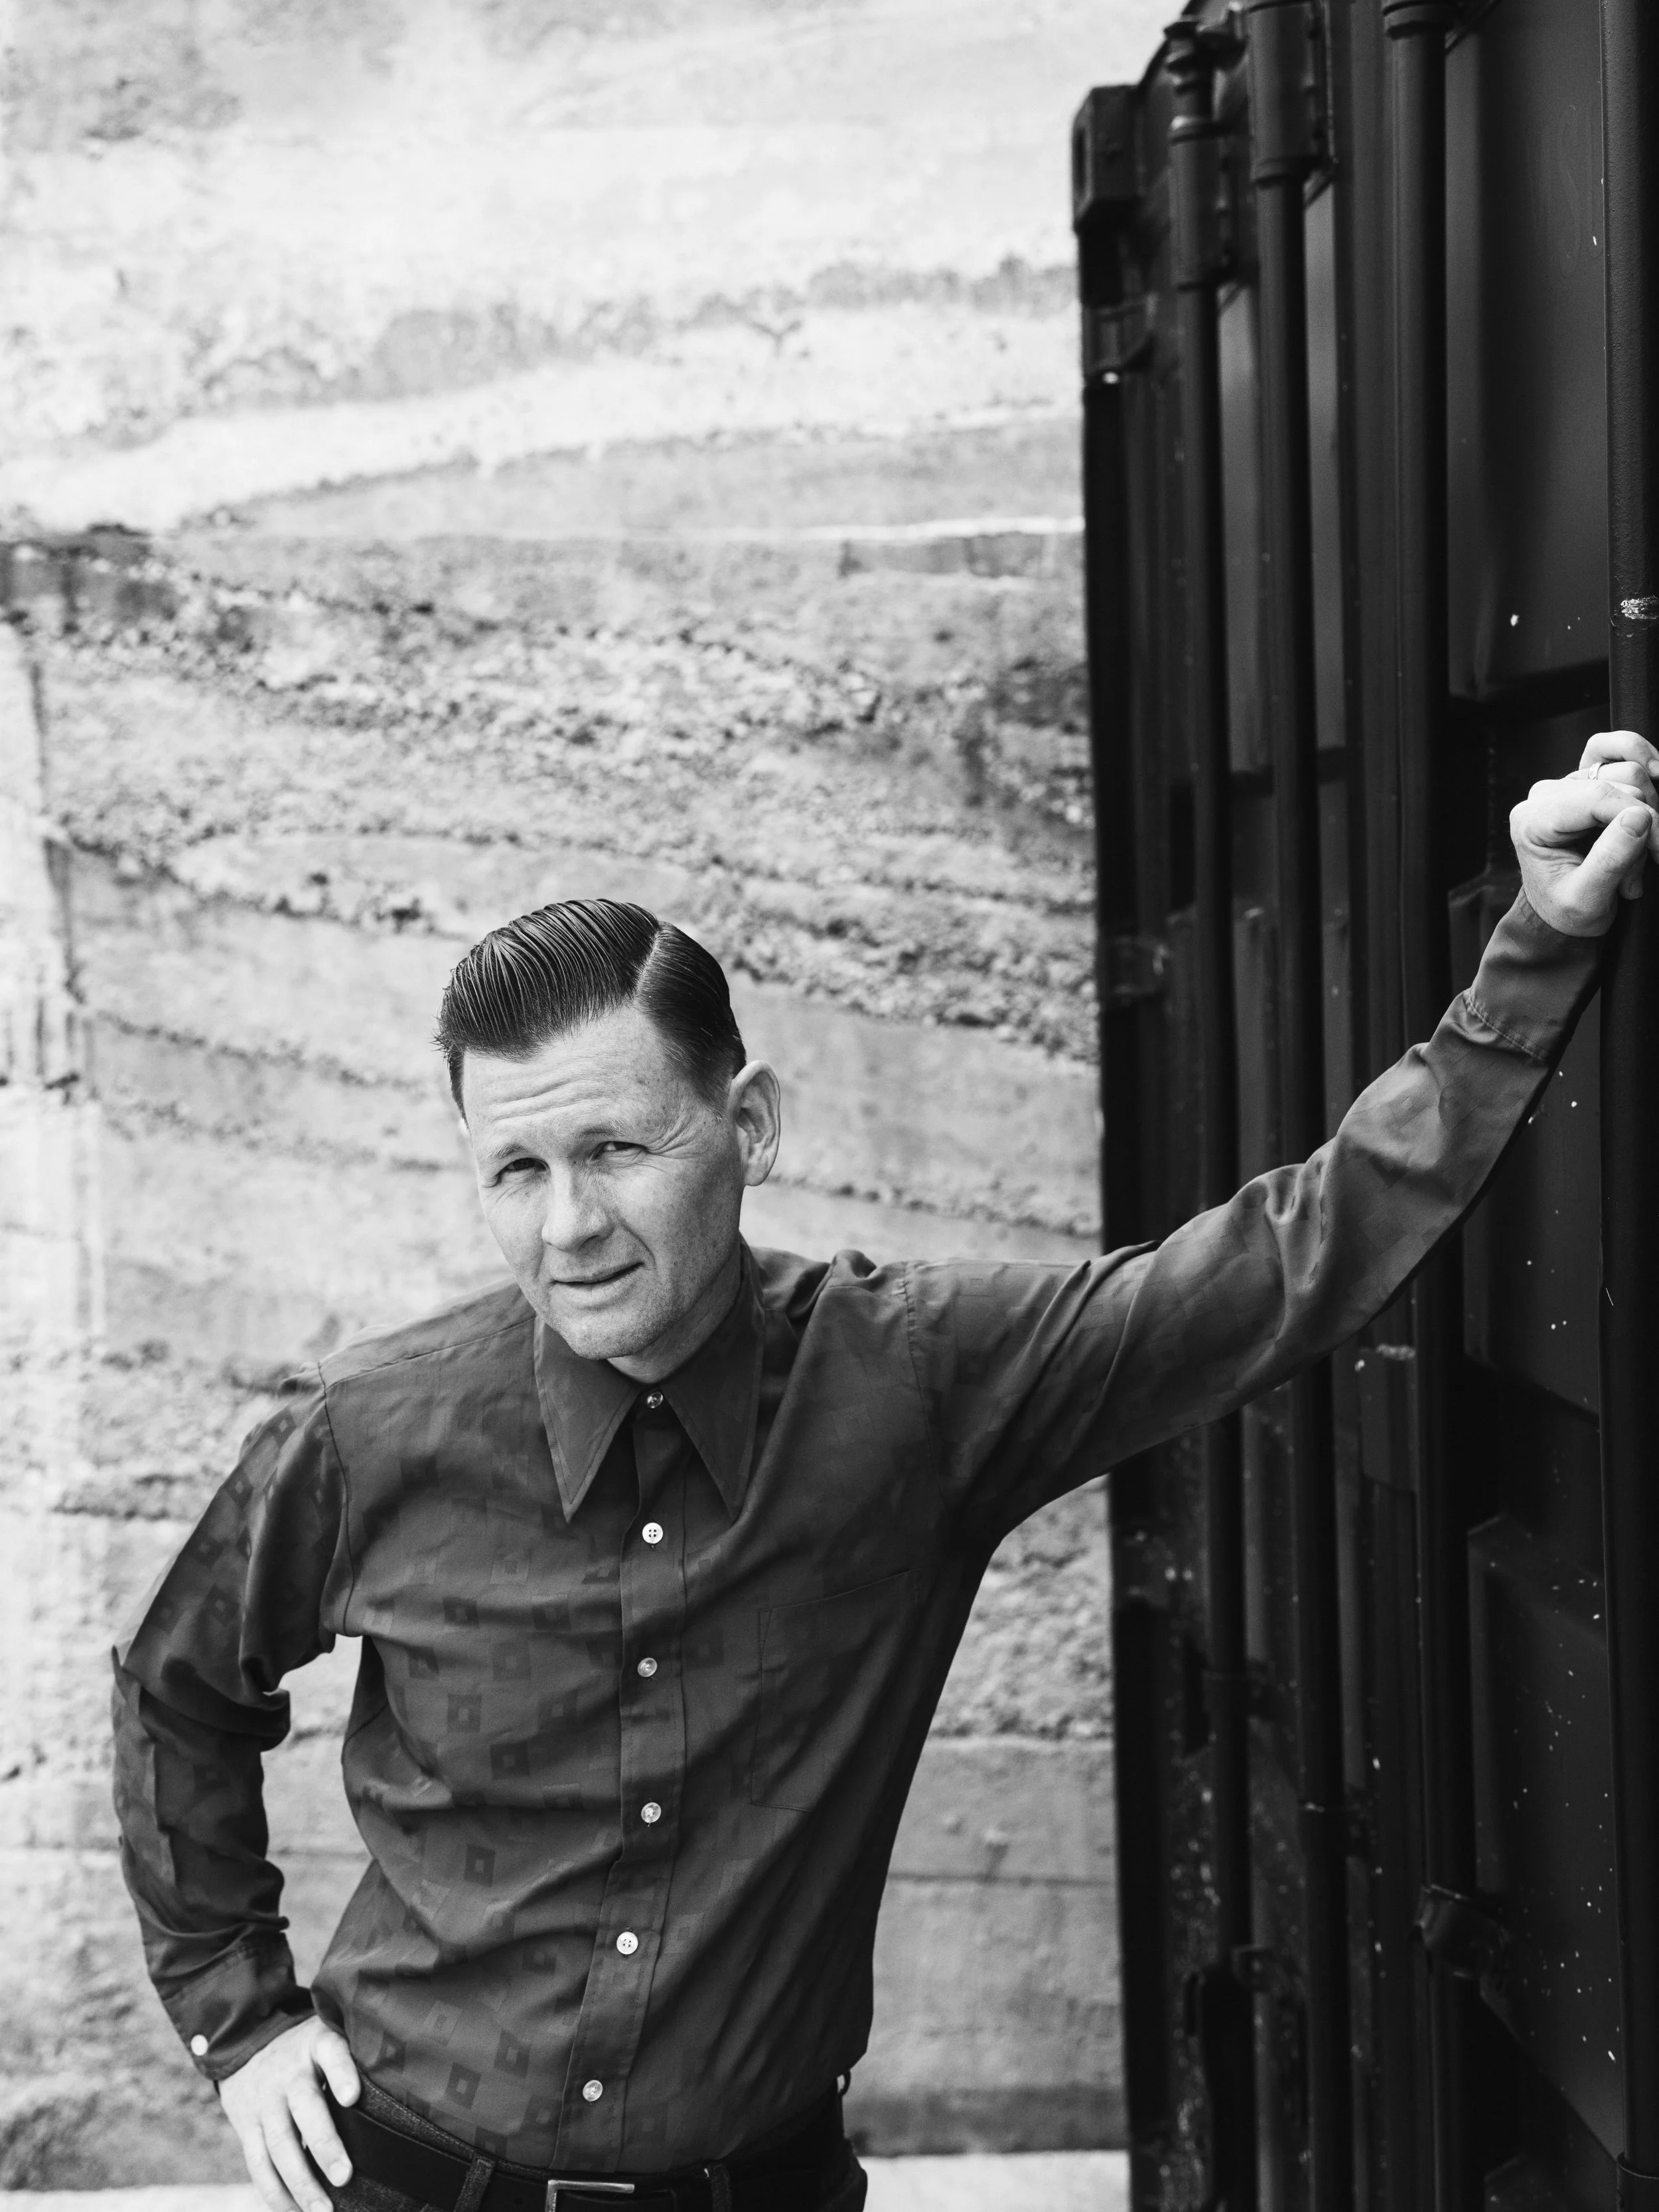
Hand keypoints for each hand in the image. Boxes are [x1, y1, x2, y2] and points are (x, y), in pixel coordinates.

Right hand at [218, 2016, 358, 2211]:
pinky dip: (275, 2193)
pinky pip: (258, 2164)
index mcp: (317, 2045)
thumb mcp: (332, 2036)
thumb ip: (358, 2059)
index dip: (341, 2074)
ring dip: (300, 2182)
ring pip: (279, 2144)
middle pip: (304, 2108)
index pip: (332, 2054)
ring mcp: (265, 2101)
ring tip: (323, 2209)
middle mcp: (288, 2073)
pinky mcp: (247, 2126)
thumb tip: (401, 2090)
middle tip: (344, 2176)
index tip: (353, 2097)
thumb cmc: (309, 2051)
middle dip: (324, 2145)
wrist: (248, 2046)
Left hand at [1509, 729, 1658, 935]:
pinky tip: (1653, 786)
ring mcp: (1567, 785)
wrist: (1562, 914)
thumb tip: (1639, 816)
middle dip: (1642, 826)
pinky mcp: (1588, 782)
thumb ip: (1611, 860)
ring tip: (1634, 856)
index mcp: (1532, 820)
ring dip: (1644, 816)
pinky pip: (1622, 752)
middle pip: (1618, 783)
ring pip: (1630, 772)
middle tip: (1636, 870)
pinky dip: (1646, 770)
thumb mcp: (1587, 900)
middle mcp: (1545, 795)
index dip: (1639, 818)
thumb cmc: (1567, 910)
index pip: (1598, 798)